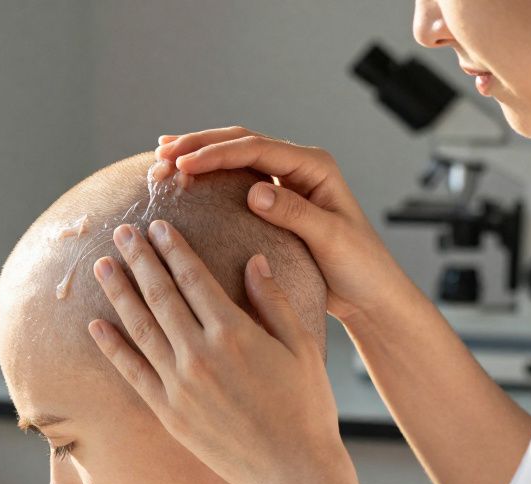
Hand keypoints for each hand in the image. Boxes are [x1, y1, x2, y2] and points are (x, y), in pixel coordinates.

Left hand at [89, 219, 353, 483]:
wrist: (292, 472)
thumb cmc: (306, 408)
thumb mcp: (303, 346)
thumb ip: (273, 301)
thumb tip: (253, 260)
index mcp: (234, 332)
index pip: (193, 277)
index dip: (172, 248)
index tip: (157, 226)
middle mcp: (200, 355)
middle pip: (160, 295)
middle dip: (138, 259)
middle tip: (120, 232)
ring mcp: (180, 385)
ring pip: (140, 328)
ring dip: (119, 293)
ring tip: (101, 266)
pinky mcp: (169, 413)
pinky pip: (132, 373)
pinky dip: (112, 347)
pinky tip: (96, 325)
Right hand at [157, 127, 416, 327]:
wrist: (369, 293)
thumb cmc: (359, 268)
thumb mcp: (330, 240)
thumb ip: (295, 213)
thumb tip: (255, 191)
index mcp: (314, 167)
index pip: (256, 150)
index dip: (216, 154)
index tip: (183, 165)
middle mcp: (298, 167)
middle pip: (240, 142)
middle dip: (198, 145)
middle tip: (161, 154)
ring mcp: (285, 181)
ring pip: (234, 154)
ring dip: (197, 154)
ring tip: (161, 157)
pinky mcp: (273, 200)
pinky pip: (233, 177)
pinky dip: (206, 173)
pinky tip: (182, 172)